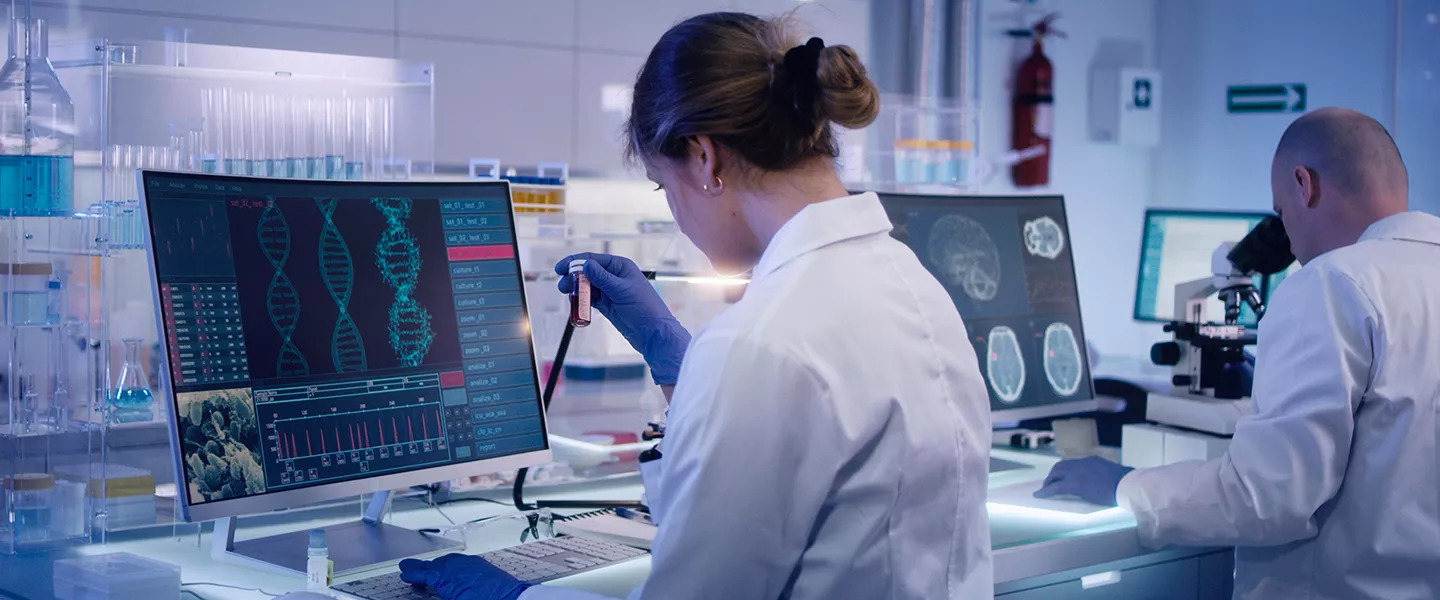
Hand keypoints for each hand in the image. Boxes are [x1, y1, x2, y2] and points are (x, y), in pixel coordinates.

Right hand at [399, 553, 530, 599]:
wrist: (511, 599)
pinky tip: (451, 573)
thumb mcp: (453, 598)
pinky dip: (452, 566)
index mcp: (445, 576)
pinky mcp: (480, 564)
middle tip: (410, 571)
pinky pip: (461, 562)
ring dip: (437, 567)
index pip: (424, 573)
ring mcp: (469, 563)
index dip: (412, 574)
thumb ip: (437, 589)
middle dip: (422, 569)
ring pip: (447, 562)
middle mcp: (456, 566)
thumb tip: (424, 583)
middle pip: (434, 565)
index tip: (404, 573)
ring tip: (429, 574)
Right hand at [555, 253, 691, 385]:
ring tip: (567, 294)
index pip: (594, 259)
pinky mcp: (607, 305)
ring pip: (587, 286)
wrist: (653, 333)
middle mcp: (614, 276)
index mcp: (620, 267)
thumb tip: (585, 264)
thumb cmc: (644, 308)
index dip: (575, 262)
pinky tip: (575, 302)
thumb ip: (602, 278)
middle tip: (562, 286)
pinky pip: (590, 299)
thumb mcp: (621, 290)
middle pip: (588, 272)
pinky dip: (582, 300)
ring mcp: (610, 291)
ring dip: (576, 289)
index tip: (560, 268)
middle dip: (573, 277)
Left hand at [1033, 456, 1133, 505]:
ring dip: (1048, 482)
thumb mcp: (1117, 474)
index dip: (1065, 470)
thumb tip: (1113, 480)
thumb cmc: (1128, 482)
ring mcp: (1077, 472)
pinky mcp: (1074, 485)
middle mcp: (1082, 463)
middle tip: (1049, 483)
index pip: (1073, 463)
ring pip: (1055, 474)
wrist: (1127, 485)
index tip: (1061, 476)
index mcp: (1092, 460)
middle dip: (1053, 474)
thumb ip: (1109, 475)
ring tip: (1043, 490)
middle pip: (1060, 466)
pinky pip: (1054, 488)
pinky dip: (1045, 491)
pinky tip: (1039, 495)